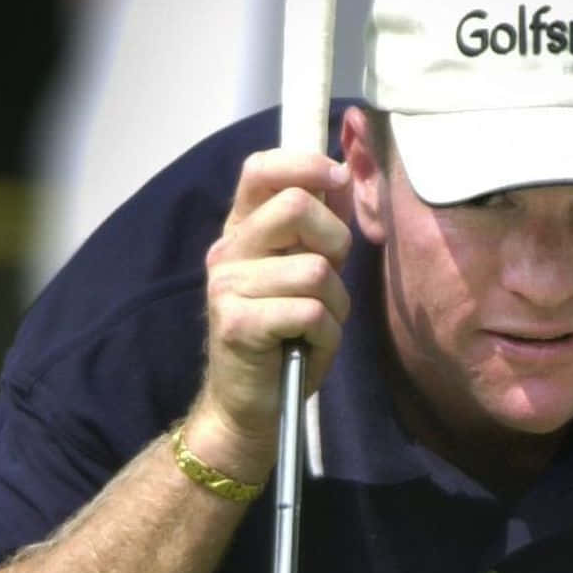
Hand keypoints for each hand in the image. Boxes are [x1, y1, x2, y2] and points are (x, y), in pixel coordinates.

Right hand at [188, 149, 353, 481]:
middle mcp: (228, 251)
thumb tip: (344, 175)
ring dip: (335, 304)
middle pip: (296, 207)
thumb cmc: (285, 342)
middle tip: (329, 277)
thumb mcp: (304, 276)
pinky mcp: (237, 323)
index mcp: (242, 232)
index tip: (337, 178)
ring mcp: (228, 286)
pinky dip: (326, 335)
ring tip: (317, 326)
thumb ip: (316, 231)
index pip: (261, 170)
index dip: (305, 164)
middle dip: (335, 241)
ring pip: (315, 270)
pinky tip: (309, 347)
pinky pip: (310, 311)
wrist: (250, 408)